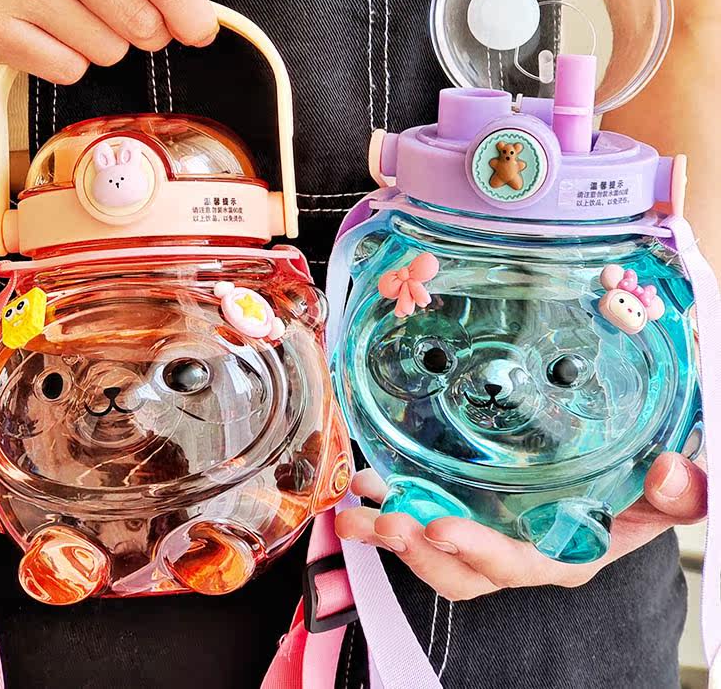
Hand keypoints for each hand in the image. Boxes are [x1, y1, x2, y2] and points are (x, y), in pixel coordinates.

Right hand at [0, 0, 259, 82]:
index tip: (201, 28)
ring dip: (108, 42)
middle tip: (123, 7)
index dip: (192, 11)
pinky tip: (50, 26)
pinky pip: (68, 69)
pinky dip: (71, 59)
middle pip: (141, 20)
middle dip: (148, 28)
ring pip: (107, 50)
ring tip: (77, 8)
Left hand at [335, 453, 705, 598]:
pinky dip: (392, 501)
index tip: (441, 529)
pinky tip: (367, 482)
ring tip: (360, 509)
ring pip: (433, 547)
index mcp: (563, 553)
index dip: (477, 553)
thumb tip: (672, 472)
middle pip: (460, 568)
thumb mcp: (671, 494)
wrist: (628, 478)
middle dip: (417, 550)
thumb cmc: (645, 491)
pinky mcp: (469, 504)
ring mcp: (489, 529)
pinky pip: (424, 513)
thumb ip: (680, 492)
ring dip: (393, 531)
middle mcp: (518, 551)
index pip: (516, 565)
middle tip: (384, 521)